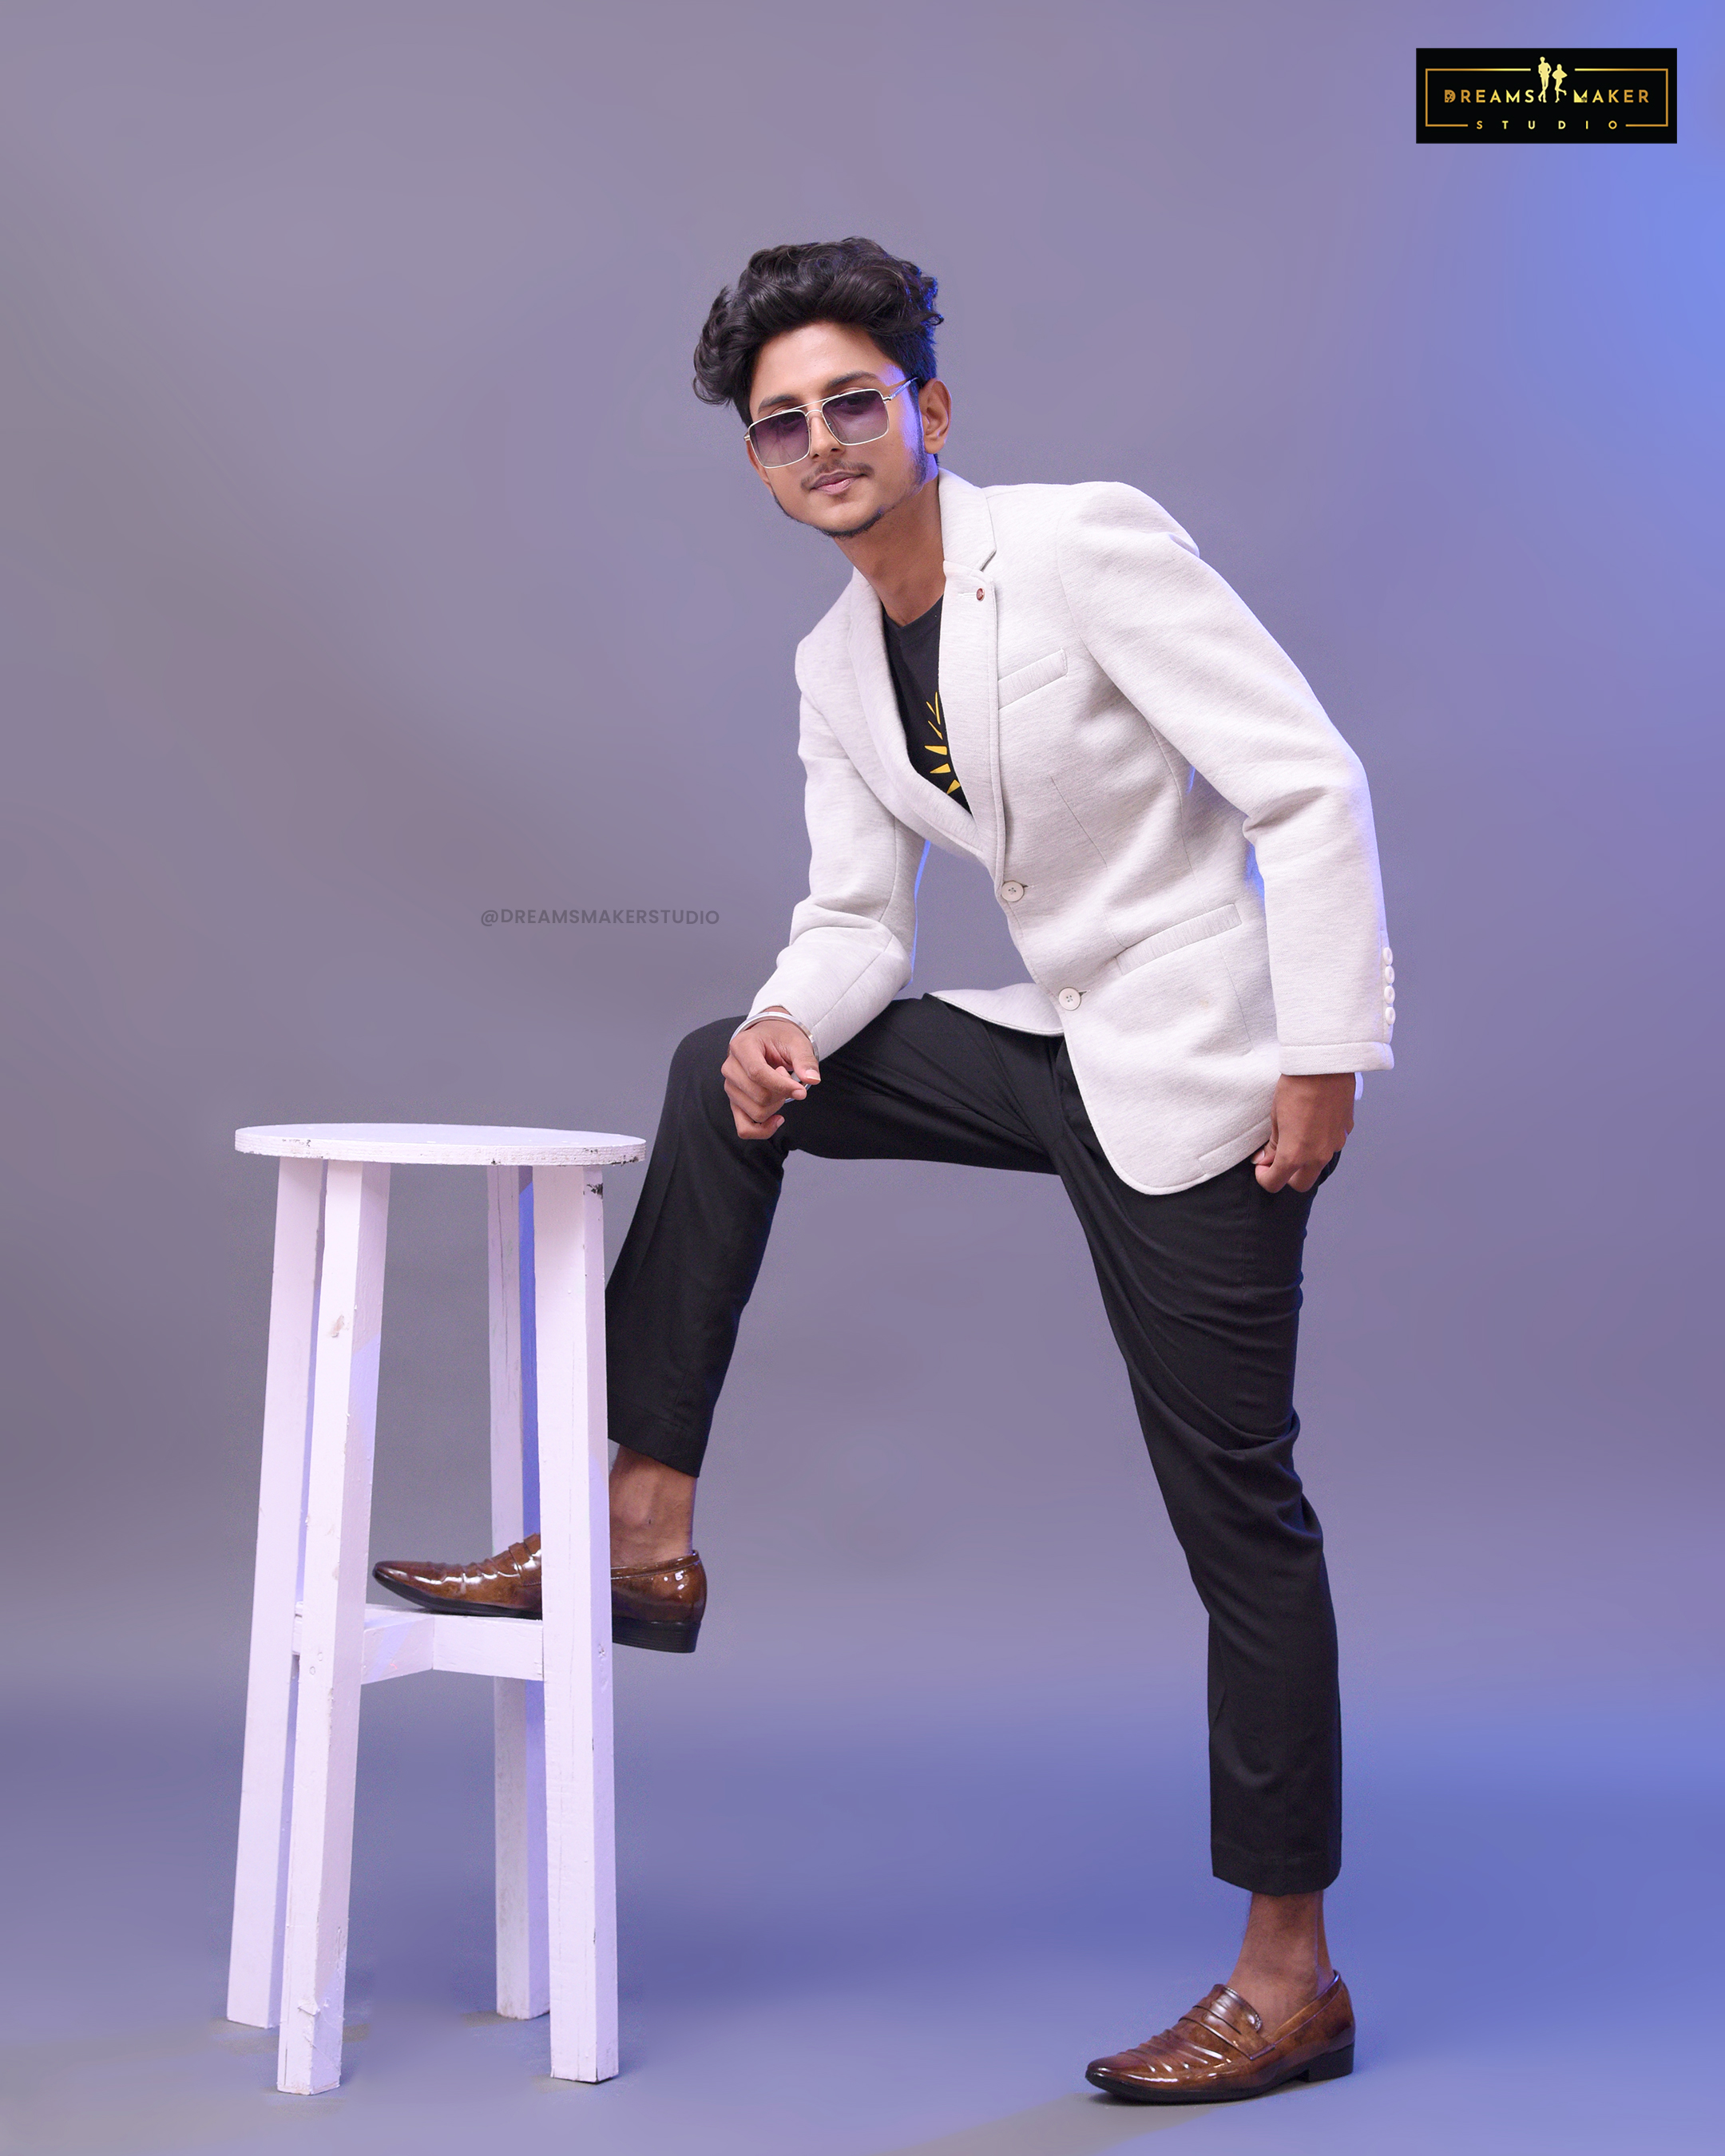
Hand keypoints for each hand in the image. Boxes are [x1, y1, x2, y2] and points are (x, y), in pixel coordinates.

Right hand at [721, 1015, 819, 1138]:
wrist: (768, 1039)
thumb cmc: (780, 1038)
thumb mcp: (796, 1042)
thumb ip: (804, 1060)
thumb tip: (812, 1079)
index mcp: (742, 1046)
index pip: (757, 1073)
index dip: (781, 1086)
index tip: (801, 1091)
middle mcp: (730, 1067)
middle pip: (759, 1096)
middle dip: (782, 1094)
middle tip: (789, 1079)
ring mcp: (730, 1087)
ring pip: (756, 1112)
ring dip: (776, 1106)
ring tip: (779, 1087)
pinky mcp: (735, 1102)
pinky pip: (744, 1128)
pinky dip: (763, 1130)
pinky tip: (778, 1119)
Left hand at [1253, 1073, 1354, 1192]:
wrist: (1324, 1066)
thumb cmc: (1296, 1087)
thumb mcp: (1276, 1117)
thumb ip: (1272, 1144)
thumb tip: (1264, 1159)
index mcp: (1295, 1154)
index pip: (1276, 1183)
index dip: (1265, 1178)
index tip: (1261, 1167)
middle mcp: (1318, 1156)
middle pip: (1301, 1184)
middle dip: (1287, 1177)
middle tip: (1277, 1159)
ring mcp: (1335, 1145)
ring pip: (1318, 1166)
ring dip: (1306, 1161)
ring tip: (1297, 1137)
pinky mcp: (1345, 1132)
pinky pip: (1330, 1147)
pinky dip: (1320, 1144)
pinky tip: (1313, 1124)